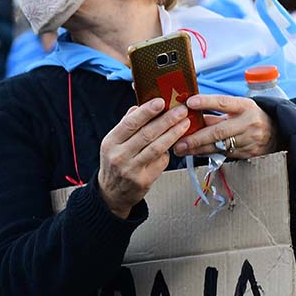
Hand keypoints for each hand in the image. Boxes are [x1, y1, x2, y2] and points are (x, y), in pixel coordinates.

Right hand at [97, 99, 191, 217]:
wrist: (111, 194)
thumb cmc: (114, 164)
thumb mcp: (112, 143)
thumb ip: (125, 125)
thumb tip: (139, 107)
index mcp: (110, 143)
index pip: (130, 123)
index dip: (147, 112)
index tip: (161, 102)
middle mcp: (119, 156)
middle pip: (147, 134)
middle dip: (167, 120)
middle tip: (181, 111)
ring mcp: (131, 170)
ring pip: (157, 148)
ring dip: (173, 134)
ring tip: (185, 123)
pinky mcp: (144, 180)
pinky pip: (161, 162)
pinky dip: (169, 152)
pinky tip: (175, 144)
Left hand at [172, 95, 278, 158]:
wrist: (276, 132)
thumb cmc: (250, 116)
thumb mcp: (238, 108)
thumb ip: (216, 112)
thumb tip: (191, 113)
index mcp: (245, 107)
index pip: (223, 103)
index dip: (206, 102)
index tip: (189, 102)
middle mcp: (248, 123)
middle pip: (219, 131)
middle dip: (196, 138)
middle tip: (178, 141)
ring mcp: (248, 140)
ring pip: (219, 146)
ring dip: (198, 149)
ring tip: (181, 149)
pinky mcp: (247, 153)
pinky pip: (224, 154)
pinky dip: (207, 153)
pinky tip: (194, 153)